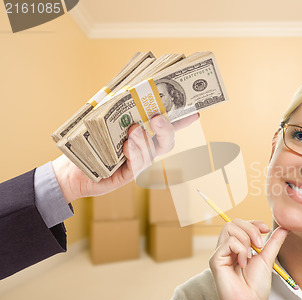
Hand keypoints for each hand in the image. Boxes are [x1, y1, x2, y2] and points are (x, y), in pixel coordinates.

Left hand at [52, 113, 198, 202]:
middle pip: (167, 141)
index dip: (182, 120)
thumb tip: (125, 90)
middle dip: (166, 129)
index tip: (195, 111)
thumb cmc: (88, 142)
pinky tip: (127, 146)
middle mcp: (145, 149)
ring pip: (151, 152)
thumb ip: (116, 108)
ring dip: (144, 140)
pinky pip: (138, 164)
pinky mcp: (129, 175)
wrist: (73, 168)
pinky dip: (134, 153)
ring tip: (133, 130)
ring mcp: (139, 162)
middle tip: (157, 118)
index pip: (167, 125)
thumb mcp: (102, 120)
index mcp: (143, 134)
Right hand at [209, 219, 288, 299]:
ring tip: (250, 256)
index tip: (266, 230)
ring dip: (246, 239)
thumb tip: (285, 228)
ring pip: (230, 228)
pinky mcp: (215, 259)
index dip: (253, 223)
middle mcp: (226, 248)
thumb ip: (274, 242)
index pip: (241, 224)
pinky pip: (229, 242)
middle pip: (234, 222)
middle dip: (251, 229)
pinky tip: (242, 264)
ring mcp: (220, 253)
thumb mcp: (267, 259)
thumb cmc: (256, 287)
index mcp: (237, 247)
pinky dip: (240, 250)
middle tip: (260, 245)